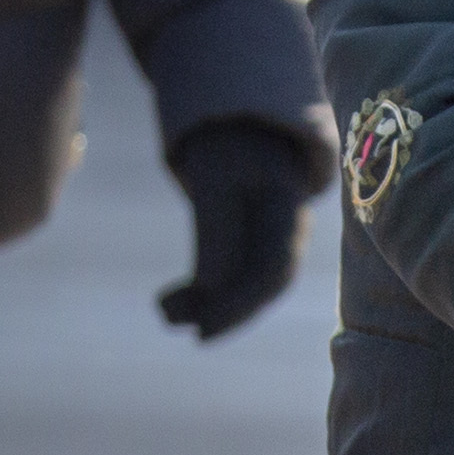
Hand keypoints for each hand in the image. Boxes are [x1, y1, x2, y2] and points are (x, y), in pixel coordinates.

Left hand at [156, 121, 314, 339]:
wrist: (239, 124)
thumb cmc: (225, 144)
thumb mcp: (214, 178)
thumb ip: (216, 231)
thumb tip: (209, 292)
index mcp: (287, 209)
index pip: (272, 269)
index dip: (239, 304)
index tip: (200, 330)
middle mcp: (288, 229)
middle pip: (264, 285)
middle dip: (225, 311)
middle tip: (183, 328)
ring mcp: (273, 236)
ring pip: (247, 284)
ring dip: (208, 304)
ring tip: (165, 311)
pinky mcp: (251, 241)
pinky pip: (233, 275)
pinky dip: (203, 291)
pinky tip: (174, 300)